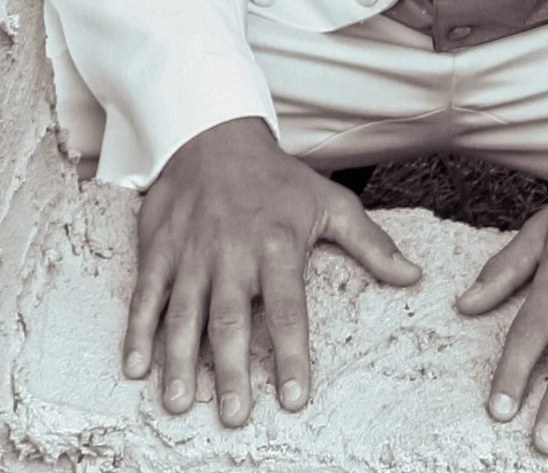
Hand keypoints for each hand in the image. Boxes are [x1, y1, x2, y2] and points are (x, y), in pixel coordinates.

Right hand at [125, 116, 420, 423]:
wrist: (213, 130)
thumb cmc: (277, 178)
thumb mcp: (329, 202)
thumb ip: (370, 244)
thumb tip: (413, 277)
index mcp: (277, 245)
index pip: (288, 308)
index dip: (291, 353)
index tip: (294, 398)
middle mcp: (232, 251)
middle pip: (230, 318)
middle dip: (230, 369)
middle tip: (233, 416)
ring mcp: (191, 251)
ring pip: (184, 311)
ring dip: (179, 359)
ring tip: (180, 402)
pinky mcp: (159, 247)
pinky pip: (146, 293)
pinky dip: (138, 329)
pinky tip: (134, 366)